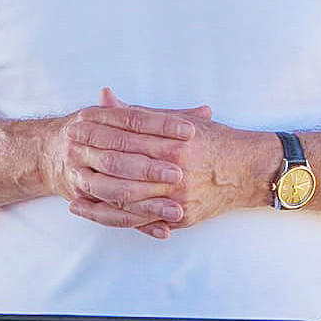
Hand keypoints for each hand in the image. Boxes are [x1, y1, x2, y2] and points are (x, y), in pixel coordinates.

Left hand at [58, 89, 272, 237]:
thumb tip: (105, 98)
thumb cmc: (216, 141)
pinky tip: (105, 219)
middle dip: (95, 179)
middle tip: (69, 180)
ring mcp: (179, 198)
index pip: (128, 145)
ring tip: (77, 205)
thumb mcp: (180, 120)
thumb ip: (140, 113)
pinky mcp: (183, 217)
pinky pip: (147, 222)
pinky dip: (123, 221)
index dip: (100, 147)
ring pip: (132, 205)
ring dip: (101, 207)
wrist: (250, 169)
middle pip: (126, 178)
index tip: (77, 147)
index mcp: (174, 144)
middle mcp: (176, 172)